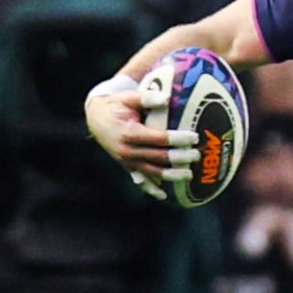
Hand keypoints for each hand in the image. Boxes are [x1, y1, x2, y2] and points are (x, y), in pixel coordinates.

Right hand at [85, 84, 197, 200]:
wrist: (95, 118)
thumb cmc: (116, 105)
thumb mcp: (128, 97)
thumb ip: (147, 97)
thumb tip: (167, 98)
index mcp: (129, 133)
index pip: (159, 139)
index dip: (178, 139)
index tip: (194, 137)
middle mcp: (127, 150)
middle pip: (158, 157)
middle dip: (179, 158)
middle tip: (196, 156)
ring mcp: (126, 161)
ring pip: (152, 172)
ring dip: (171, 175)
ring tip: (189, 175)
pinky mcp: (126, 166)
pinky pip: (140, 180)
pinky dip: (151, 189)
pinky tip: (163, 195)